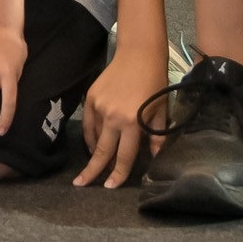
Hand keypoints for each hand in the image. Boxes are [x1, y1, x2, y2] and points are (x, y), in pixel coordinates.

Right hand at [72, 40, 168, 187]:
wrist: (139, 54)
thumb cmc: (155, 83)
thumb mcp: (161, 111)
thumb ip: (157, 136)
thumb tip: (154, 158)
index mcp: (133, 123)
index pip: (124, 156)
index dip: (118, 174)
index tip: (110, 187)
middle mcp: (113, 117)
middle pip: (102, 151)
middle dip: (92, 171)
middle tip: (81, 185)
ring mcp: (99, 106)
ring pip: (94, 137)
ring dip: (94, 152)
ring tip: (92, 164)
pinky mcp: (90, 97)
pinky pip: (88, 123)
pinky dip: (89, 135)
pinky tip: (92, 143)